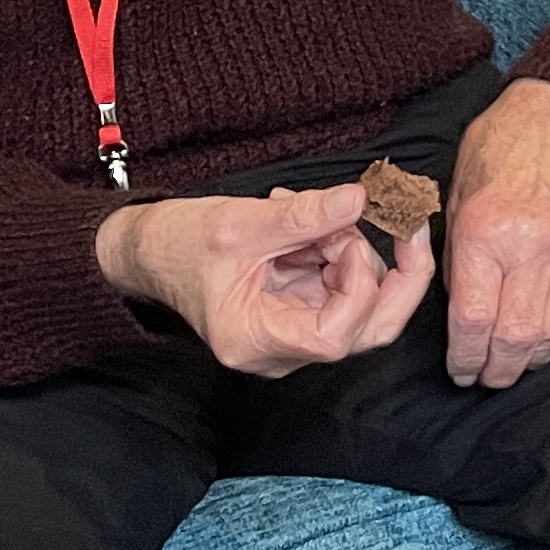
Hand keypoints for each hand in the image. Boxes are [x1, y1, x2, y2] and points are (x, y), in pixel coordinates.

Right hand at [96, 183, 437, 377]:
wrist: (148, 249)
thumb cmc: (178, 244)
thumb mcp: (240, 223)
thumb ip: (302, 216)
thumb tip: (359, 199)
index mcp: (253, 340)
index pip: (333, 338)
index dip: (358, 288)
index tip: (348, 242)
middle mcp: (279, 351)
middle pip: (368, 331)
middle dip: (395, 276)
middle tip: (401, 225)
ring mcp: (294, 333)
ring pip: (364, 305)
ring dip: (355, 252)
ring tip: (311, 216)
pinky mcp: (302, 311)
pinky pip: (343, 286)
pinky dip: (340, 250)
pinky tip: (308, 223)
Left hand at [445, 77, 549, 387]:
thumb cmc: (497, 153)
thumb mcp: (455, 199)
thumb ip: (458, 262)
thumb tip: (462, 318)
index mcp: (487, 230)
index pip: (475, 320)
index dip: (465, 357)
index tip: (460, 370)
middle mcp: (535, 244)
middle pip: (517, 336)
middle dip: (498, 370)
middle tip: (486, 378)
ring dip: (532, 358)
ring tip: (515, 364)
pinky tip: (544, 333)